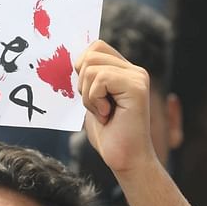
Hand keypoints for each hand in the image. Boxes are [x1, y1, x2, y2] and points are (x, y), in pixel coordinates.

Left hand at [75, 41, 156, 173]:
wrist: (125, 159)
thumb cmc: (108, 134)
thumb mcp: (92, 100)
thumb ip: (88, 79)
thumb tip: (69, 59)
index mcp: (124, 71)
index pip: (95, 46)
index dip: (82, 66)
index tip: (88, 93)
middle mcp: (134, 70)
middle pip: (91, 53)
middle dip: (82, 83)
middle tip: (97, 105)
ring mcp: (137, 77)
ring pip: (92, 68)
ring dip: (88, 95)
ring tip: (103, 112)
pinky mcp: (137, 86)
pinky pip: (101, 79)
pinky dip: (95, 100)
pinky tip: (108, 114)